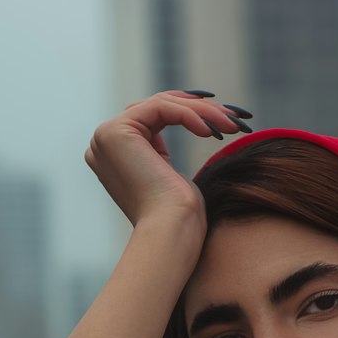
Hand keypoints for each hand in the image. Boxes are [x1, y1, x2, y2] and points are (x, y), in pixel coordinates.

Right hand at [84, 90, 247, 230]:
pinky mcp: (115, 132)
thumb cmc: (178, 216)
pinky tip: (211, 131)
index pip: (153, 116)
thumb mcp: (168, 175)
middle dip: (199, 109)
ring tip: (232, 126)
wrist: (170, 232)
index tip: (223, 118)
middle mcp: (103, 142)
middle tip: (234, 119)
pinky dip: (189, 115)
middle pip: (157, 107)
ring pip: (162, 104)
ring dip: (202, 112)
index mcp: (114, 153)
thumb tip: (180, 131)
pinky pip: (160, 108)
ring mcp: (105, 136)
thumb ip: (159, 153)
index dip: (189, 111)